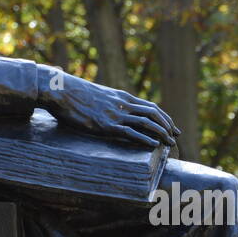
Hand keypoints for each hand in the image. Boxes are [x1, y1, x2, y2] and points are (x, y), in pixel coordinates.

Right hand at [37, 66, 179, 148]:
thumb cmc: (75, 94)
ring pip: (147, 123)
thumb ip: (108, 103)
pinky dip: (145, 138)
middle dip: (167, 126)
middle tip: (175, 138)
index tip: (172, 127)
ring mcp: (116, 114)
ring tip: (169, 144)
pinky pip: (131, 132)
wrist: (62, 91)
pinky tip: (154, 145)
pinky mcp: (107, 125)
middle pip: (154, 114)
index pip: (150, 107)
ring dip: (161, 133)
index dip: (164, 117)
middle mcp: (123, 104)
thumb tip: (109, 111)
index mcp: (122, 97)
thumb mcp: (97, 96)